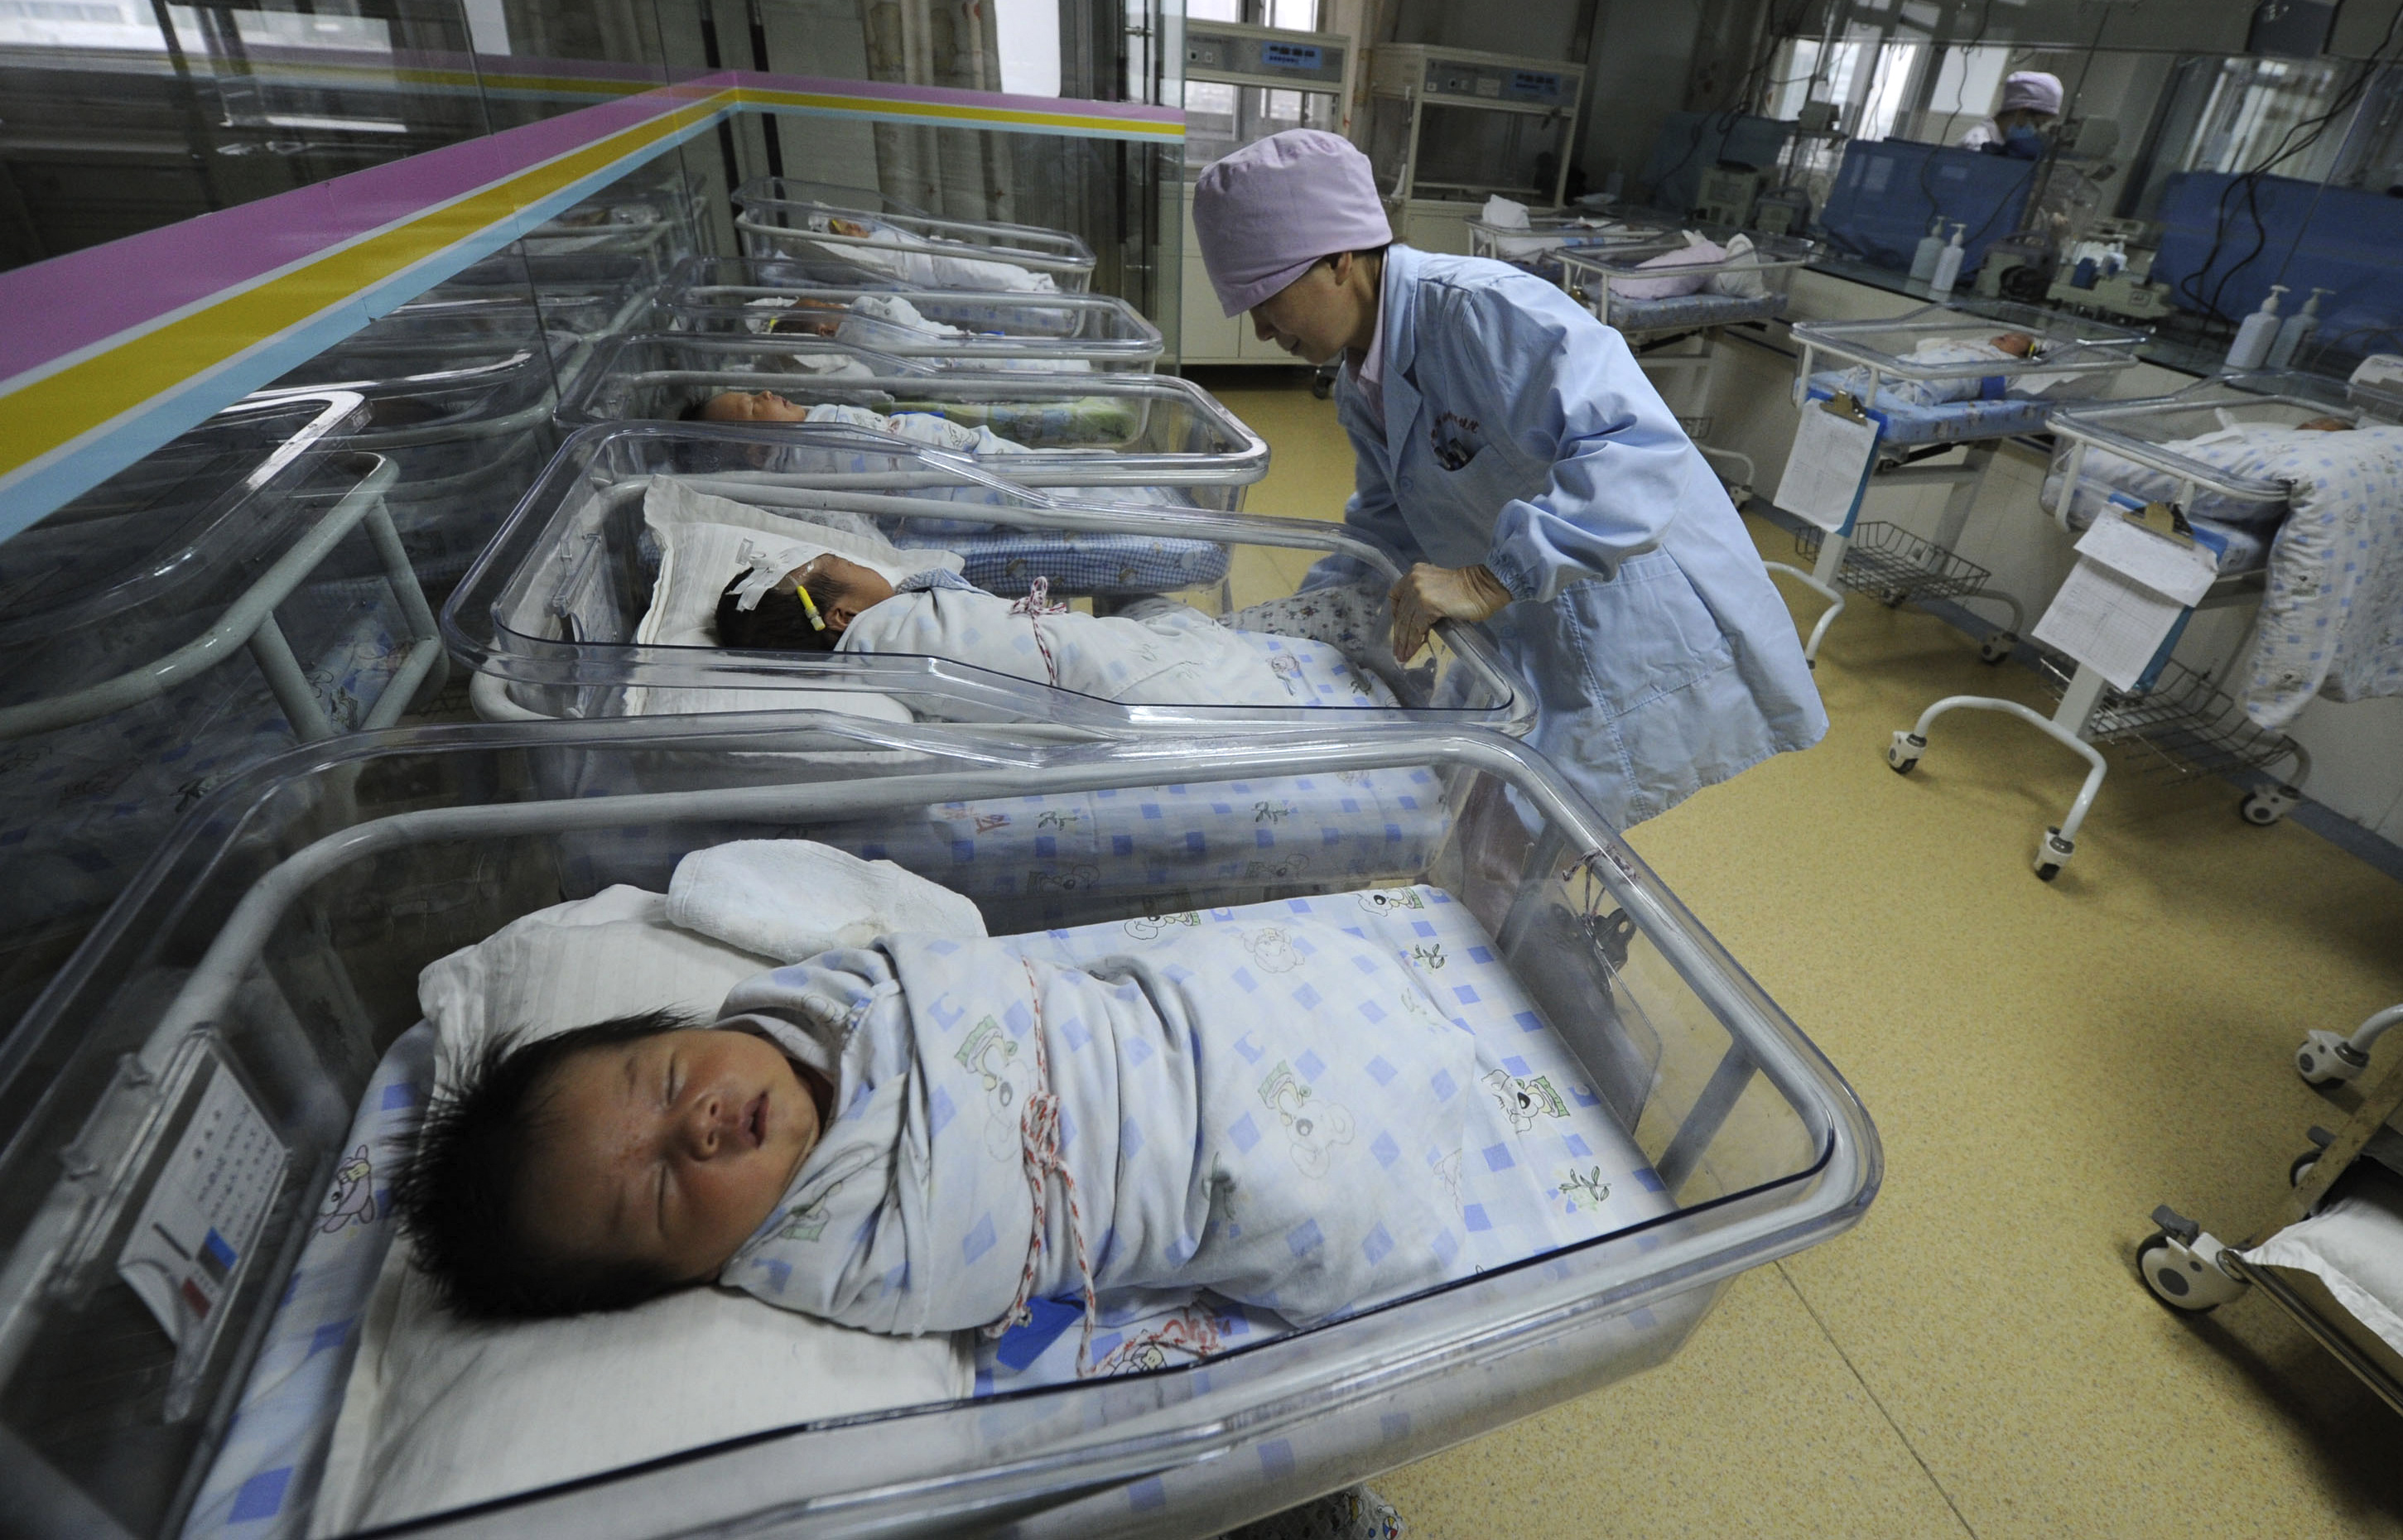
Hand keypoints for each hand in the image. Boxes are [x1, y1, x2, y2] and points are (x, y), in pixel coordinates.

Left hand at [1389, 563, 1511, 663]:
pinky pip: (1416, 628)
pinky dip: (1414, 642)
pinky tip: (1413, 651)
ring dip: (1404, 642)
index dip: (1395, 615)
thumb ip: (1423, 599)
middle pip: (1401, 613)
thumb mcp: (1438, 590)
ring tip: (1403, 656)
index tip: (1400, 629)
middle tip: (1398, 651)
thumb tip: (1415, 623)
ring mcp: (1419, 592)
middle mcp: (1413, 581)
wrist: (1485, 587)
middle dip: (1399, 635)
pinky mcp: (1427, 605)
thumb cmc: (1469, 591)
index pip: (1395, 596)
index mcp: (1414, 573)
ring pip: (1406, 623)